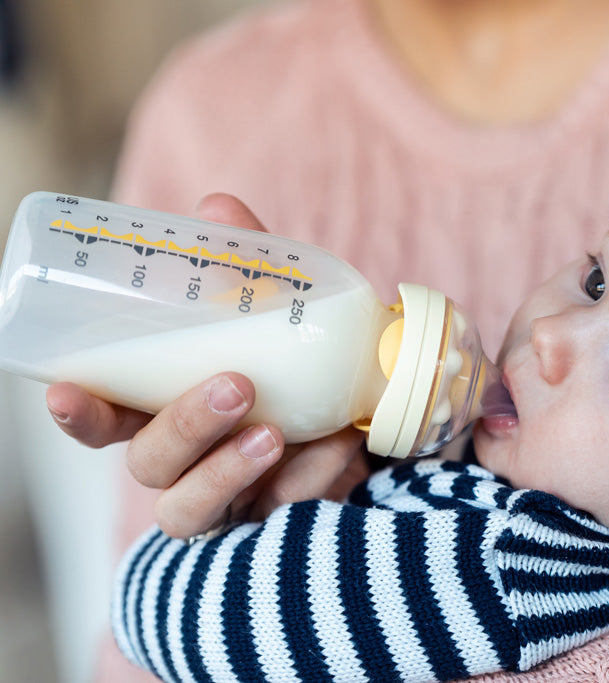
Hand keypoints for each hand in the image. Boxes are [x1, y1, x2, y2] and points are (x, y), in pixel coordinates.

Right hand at [45, 194, 369, 537]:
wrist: (370, 406)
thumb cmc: (295, 356)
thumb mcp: (274, 306)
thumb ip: (245, 263)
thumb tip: (217, 206)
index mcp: (164, 406)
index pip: (104, 419)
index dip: (81, 412)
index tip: (66, 393)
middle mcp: (186, 458)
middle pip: (150, 464)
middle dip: (184, 427)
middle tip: (235, 385)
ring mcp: (228, 494)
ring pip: (191, 509)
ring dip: (227, 470)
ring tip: (274, 432)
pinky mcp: (276, 517)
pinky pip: (278, 512)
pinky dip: (309, 476)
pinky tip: (337, 441)